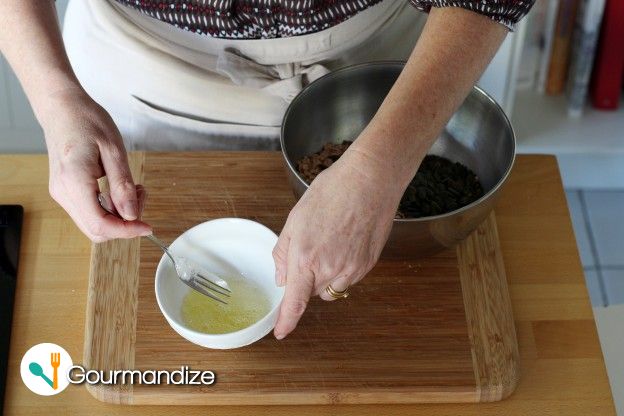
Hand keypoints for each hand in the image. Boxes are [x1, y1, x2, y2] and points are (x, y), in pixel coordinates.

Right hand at [43, 89, 150, 241]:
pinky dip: (109, 208)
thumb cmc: (87, 122)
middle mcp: (63, 193)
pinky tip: (119, 188)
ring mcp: (61, 194)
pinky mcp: (65, 192)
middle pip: (96, 230)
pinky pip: (90, 212)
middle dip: (124, 223)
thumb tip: (131, 215)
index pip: (100, 224)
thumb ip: (122, 185)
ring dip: (118, 215)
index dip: (126, 231)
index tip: (147, 225)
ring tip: (132, 188)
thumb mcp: (113, 150)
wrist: (62, 109)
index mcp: (74, 182)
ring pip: (94, 223)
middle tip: (140, 196)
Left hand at [272, 148, 404, 338]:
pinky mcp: (368, 264)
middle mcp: (330, 269)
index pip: (295, 301)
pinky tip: (345, 241)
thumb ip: (283, 252)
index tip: (280, 332)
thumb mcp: (295, 218)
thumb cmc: (332, 192)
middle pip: (312, 292)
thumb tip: (282, 278)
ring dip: (325, 275)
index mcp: (305, 257)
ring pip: (331, 288)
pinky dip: (342, 268)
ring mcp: (352, 269)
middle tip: (310, 248)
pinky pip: (349, 278)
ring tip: (330, 241)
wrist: (370, 180)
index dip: (286, 320)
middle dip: (306, 278)